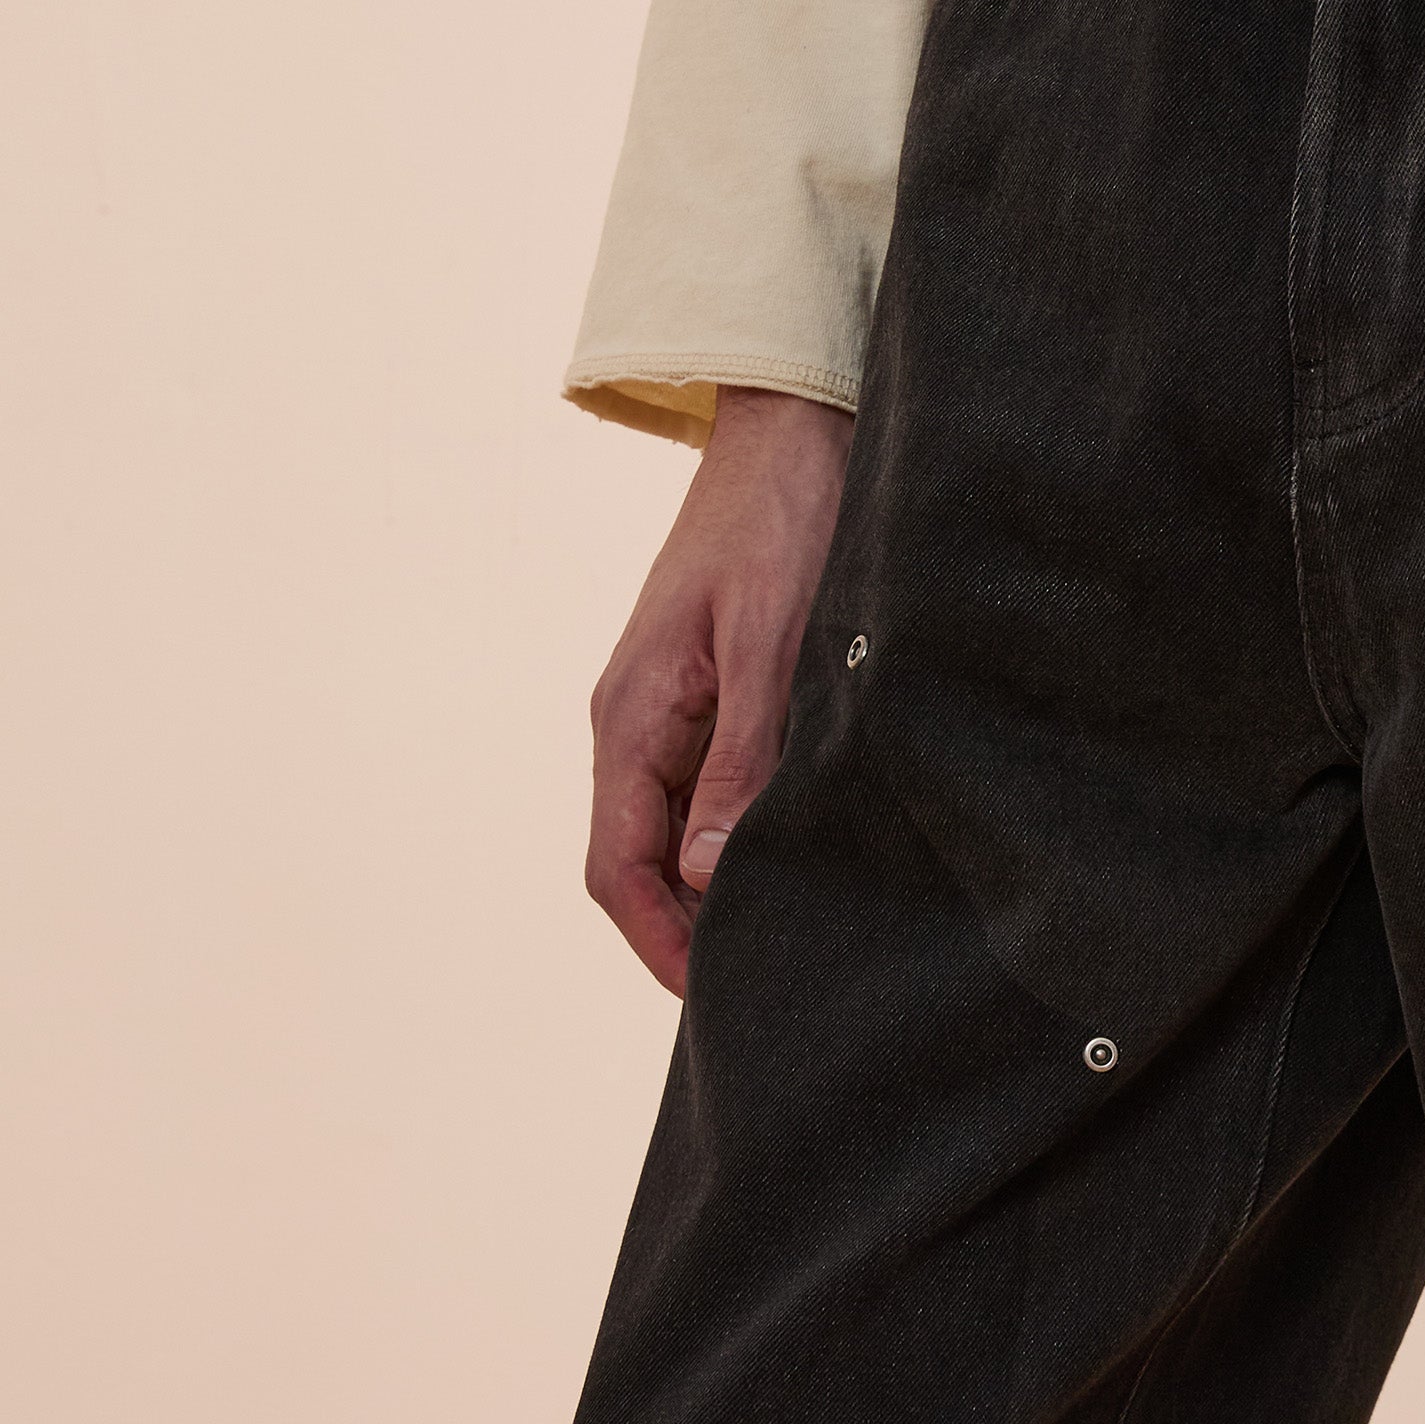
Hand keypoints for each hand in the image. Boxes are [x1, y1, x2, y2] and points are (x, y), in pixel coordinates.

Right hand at [585, 387, 854, 993]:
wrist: (798, 427)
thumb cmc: (783, 523)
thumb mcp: (769, 645)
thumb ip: (742, 758)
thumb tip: (706, 872)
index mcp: (629, 717)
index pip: (615, 868)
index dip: (658, 942)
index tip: (715, 996)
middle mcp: (639, 723)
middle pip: (643, 862)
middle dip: (690, 929)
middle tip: (769, 981)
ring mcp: (677, 709)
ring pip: (682, 829)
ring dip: (722, 882)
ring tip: (796, 931)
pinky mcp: (719, 691)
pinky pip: (717, 786)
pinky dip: (747, 831)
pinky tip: (808, 851)